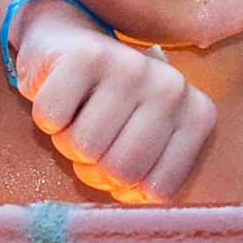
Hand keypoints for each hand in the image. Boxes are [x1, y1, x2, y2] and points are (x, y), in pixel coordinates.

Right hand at [13, 3, 216, 203]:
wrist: (70, 41)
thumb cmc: (108, 107)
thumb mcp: (144, 143)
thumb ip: (150, 180)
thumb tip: (134, 202)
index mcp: (196, 115)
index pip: (157, 191)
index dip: (124, 188)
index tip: (119, 157)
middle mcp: (172, 87)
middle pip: (120, 171)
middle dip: (92, 166)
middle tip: (90, 137)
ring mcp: (130, 67)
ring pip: (83, 146)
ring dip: (66, 141)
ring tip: (77, 115)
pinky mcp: (84, 56)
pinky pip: (52, 119)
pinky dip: (46, 118)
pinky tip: (62, 95)